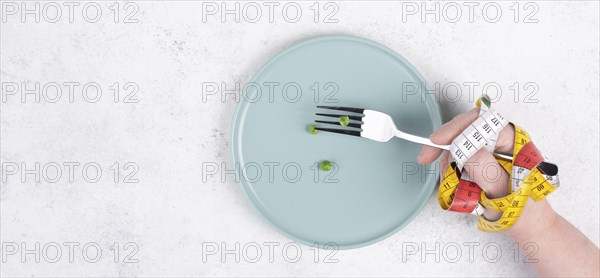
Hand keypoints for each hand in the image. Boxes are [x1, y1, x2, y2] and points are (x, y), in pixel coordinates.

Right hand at [416, 108, 554, 236]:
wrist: (528, 228)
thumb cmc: (523, 212)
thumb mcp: (502, 191)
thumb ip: (484, 168)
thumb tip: (462, 147)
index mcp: (514, 142)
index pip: (481, 121)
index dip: (456, 128)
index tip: (436, 141)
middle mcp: (503, 141)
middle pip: (466, 129)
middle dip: (446, 144)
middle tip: (427, 157)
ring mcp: (492, 151)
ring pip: (460, 144)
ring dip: (449, 161)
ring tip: (450, 182)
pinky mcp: (484, 161)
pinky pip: (461, 157)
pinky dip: (452, 169)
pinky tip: (454, 183)